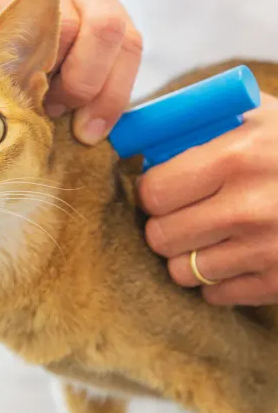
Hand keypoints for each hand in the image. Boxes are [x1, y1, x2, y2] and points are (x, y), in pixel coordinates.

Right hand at [0, 0, 141, 143]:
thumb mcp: (35, 40)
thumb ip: (62, 72)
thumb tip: (79, 127)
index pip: (128, 44)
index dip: (114, 95)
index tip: (89, 131)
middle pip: (109, 31)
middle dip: (86, 84)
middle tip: (54, 106)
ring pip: (66, 26)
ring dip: (46, 74)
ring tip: (22, 88)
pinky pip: (12, 17)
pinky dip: (9, 55)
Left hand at [138, 93, 277, 305]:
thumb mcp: (258, 117)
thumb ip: (201, 125)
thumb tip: (147, 144)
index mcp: (237, 156)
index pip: (155, 192)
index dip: (151, 192)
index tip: (160, 190)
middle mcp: (249, 208)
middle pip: (161, 236)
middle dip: (164, 225)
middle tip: (180, 214)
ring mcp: (267, 250)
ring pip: (182, 272)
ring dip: (187, 255)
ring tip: (208, 235)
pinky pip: (216, 296)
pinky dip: (217, 280)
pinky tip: (235, 255)